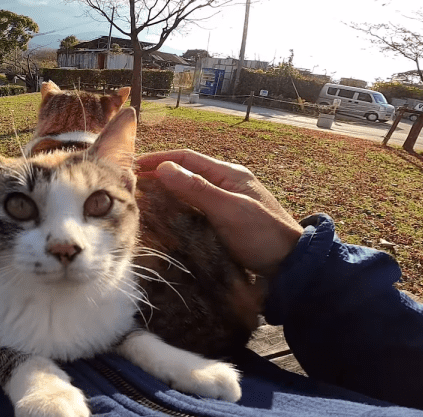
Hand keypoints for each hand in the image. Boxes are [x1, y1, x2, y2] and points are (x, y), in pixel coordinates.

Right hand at [136, 149, 302, 277]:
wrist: (291, 265)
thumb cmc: (263, 235)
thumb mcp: (229, 210)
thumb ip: (197, 189)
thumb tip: (164, 168)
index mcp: (228, 174)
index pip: (186, 158)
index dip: (159, 159)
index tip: (133, 166)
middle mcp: (225, 184)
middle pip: (185, 173)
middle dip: (158, 175)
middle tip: (131, 184)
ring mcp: (225, 203)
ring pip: (188, 191)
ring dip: (165, 192)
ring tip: (141, 199)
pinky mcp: (223, 221)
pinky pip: (193, 208)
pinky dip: (176, 208)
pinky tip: (164, 217)